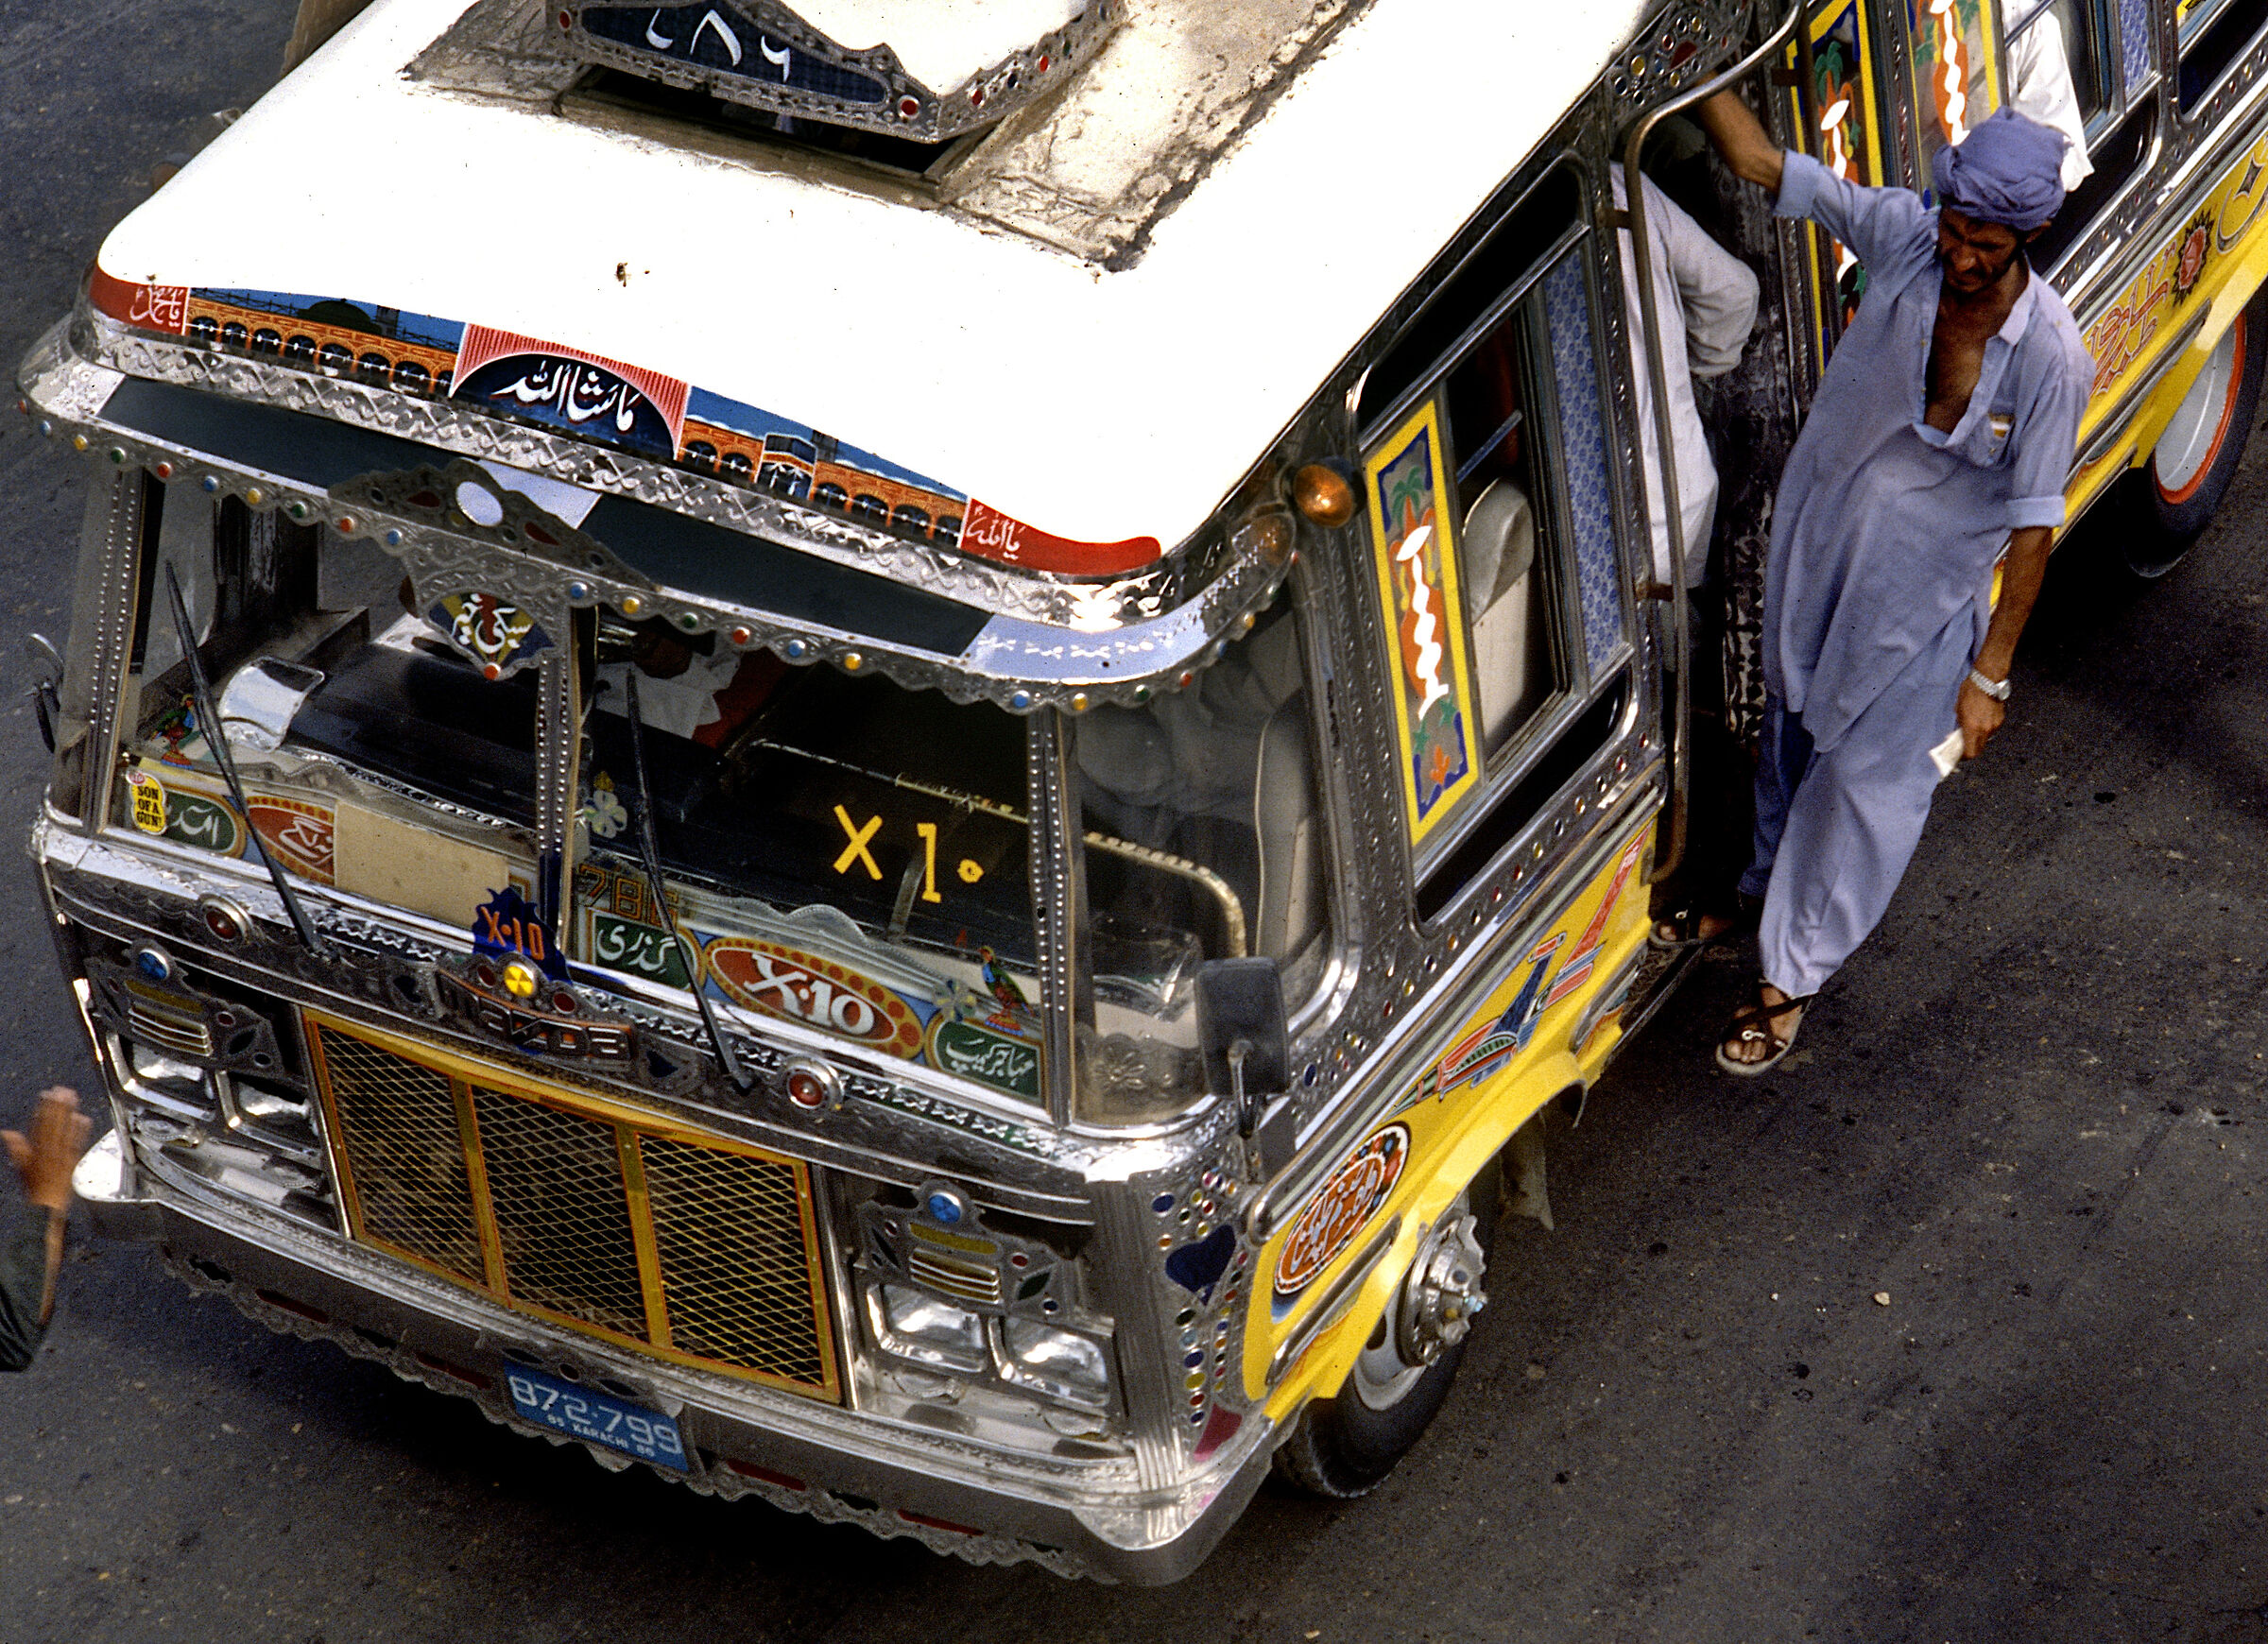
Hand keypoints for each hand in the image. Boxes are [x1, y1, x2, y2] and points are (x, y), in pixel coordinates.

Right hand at [3, 1087, 90, 1213]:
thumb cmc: (34, 1186)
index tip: (47, 1094)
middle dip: (57, 1106)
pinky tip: (83, 1118)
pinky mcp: (73, 1160)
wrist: (47, 1204)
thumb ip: (16, 1147)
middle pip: (53, 1123)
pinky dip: (79, 1130)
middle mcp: (48, 1150)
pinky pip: (77, 1142)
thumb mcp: (21, 1165)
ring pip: (65, 1129)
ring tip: (72, 1097)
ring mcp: (62, 1155)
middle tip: (62, 1090)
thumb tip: (6, 1133)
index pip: (39, 1124)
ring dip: (69, 1112)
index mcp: (35, 1150)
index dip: (43, 1108)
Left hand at [1957, 678, 2005, 759]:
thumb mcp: (1958, 709)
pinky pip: (1991, 730)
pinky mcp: (2000, 720)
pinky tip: (1980, 721)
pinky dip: (1985, 729)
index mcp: (1972, 728)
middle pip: (1979, 749)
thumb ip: (1959, 724)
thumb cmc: (1969, 692)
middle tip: (1964, 745)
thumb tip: (1956, 733)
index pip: (1970, 752)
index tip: (1959, 754)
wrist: (1988, 680)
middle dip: (1971, 750)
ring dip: (1978, 738)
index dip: (1964, 756)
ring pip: (1985, 740)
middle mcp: (1985, 730)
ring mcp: (1994, 725)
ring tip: (1972, 730)